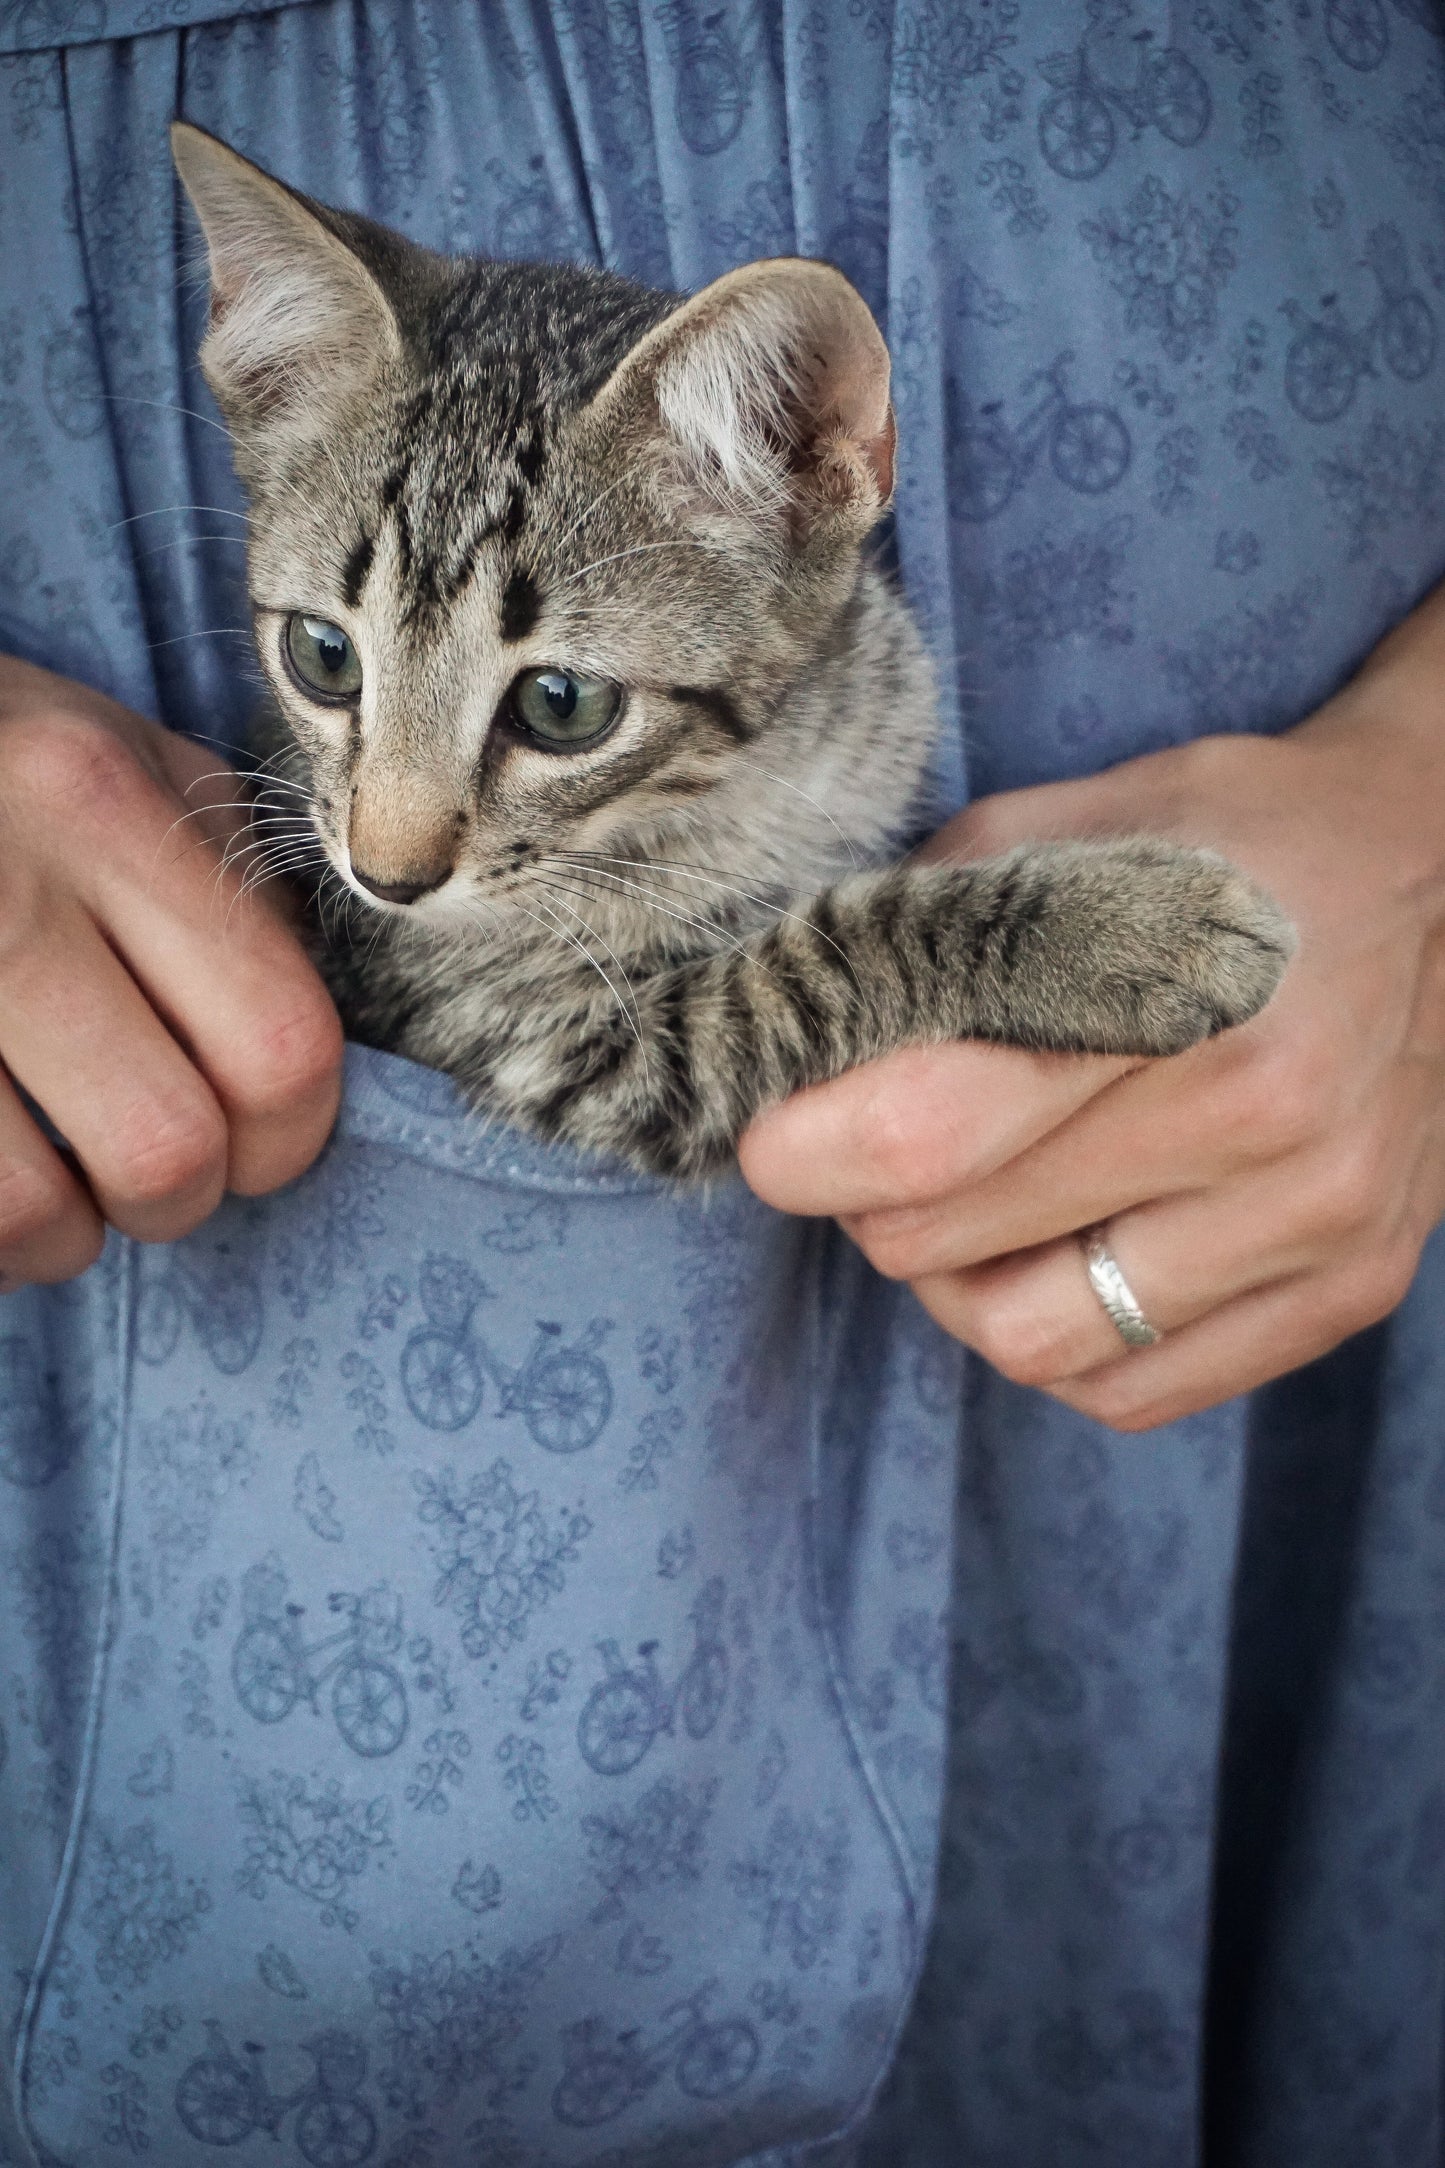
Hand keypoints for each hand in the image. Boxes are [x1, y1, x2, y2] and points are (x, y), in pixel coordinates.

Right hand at [0, 655, 342, 1287]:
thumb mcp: (111, 752)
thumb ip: (227, 877)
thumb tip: (300, 1046)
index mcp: (99, 803)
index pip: (279, 1044)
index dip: (289, 1136)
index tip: (258, 1141)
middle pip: (166, 1149)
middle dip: (172, 1195)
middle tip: (141, 1167)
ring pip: (30, 1214)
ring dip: (54, 1233)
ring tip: (43, 1182)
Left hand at [740, 588, 1444, 1428]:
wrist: (1437, 872)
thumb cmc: (1233, 836)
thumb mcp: (1075, 821)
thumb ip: (934, 917)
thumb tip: (793, 1015)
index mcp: (1177, 989)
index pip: (928, 1133)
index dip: (807, 1153)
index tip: (768, 1139)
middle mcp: (1261, 1123)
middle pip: (955, 1246)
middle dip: (869, 1205)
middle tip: (870, 1149)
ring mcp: (1315, 1222)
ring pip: (1035, 1342)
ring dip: (955, 1287)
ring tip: (964, 1209)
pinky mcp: (1345, 1287)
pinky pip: (1132, 1390)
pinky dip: (1053, 1342)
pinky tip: (1052, 1255)